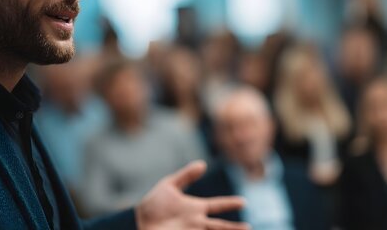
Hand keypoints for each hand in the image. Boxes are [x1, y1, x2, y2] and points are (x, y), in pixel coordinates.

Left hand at [135, 160, 249, 229]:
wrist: (137, 222)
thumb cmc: (153, 206)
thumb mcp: (169, 186)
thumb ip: (185, 176)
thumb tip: (203, 164)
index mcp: (196, 208)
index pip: (217, 205)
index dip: (230, 203)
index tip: (244, 202)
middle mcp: (196, 222)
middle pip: (220, 226)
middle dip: (234, 228)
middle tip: (249, 228)